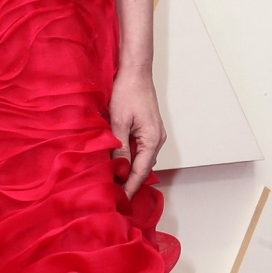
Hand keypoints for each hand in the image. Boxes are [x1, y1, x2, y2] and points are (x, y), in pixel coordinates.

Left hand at [108, 67, 164, 196]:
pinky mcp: (149, 129)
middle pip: (143, 169)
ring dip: (130, 171)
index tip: (120, 201)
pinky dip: (131, 159)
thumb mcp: (118, 121)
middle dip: (129, 182)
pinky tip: (119, 162)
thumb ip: (119, 147)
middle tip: (113, 195)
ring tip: (114, 182)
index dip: (129, 188)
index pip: (140, 172)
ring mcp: (155, 134)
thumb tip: (118, 169)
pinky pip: (141, 150)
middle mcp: (157, 139)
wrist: (135, 72)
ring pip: (142, 160)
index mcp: (152, 140)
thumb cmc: (127, 92)